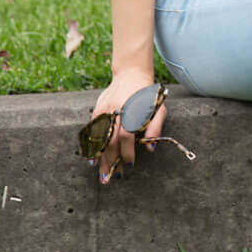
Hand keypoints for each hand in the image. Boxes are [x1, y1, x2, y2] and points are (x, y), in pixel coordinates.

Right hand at [88, 70, 166, 184]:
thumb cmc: (148, 95)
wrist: (131, 74)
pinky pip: (93, 130)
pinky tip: (92, 159)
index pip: (126, 136)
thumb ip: (155, 127)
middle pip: (110, 140)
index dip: (127, 151)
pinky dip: (92, 145)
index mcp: (132, 111)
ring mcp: (105, 110)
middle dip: (111, 160)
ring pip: (99, 137)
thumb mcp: (159, 108)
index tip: (130, 164)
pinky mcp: (98, 109)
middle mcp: (116, 111)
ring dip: (100, 157)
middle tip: (113, 177)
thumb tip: (151, 148)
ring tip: (101, 173)